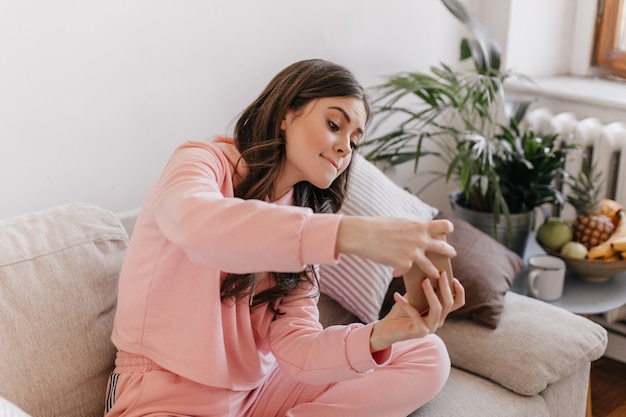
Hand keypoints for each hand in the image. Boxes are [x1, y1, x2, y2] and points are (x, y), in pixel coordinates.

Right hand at [336, 216, 455, 277]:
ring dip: (434, 271)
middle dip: (449, 251)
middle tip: (452, 254)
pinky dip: (401, 270)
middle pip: (443, 247)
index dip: (447, 229)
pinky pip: (407, 270)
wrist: (364, 235)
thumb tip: (421, 233)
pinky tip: (394, 271)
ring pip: (430, 266)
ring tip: (437, 274)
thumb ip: (414, 228)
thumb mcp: (401, 222)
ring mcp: (413, 253)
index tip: (447, 232)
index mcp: (420, 226)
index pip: (445, 226)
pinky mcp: (404, 264)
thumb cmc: (380, 226)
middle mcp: (420, 240)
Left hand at [369, 272, 464, 351]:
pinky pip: (415, 315)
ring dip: (431, 293)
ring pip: (437, 309)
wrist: (387, 329)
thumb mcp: (412, 297)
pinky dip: (405, 304)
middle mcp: (438, 321)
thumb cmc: (400, 311)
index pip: (457, 303)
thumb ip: (420, 288)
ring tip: (423, 281)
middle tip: (439, 273)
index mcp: (439, 312)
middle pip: (448, 303)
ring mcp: (430, 328)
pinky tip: (396, 295)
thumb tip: (424, 272)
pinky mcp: (420, 332)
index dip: (459, 291)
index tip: (454, 278)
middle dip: (445, 286)